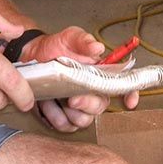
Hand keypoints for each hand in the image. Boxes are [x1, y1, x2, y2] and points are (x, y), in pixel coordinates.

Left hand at [23, 26, 141, 133]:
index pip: (124, 86)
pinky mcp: (63, 116)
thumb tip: (97, 47)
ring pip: (84, 121)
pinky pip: (65, 126)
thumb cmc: (56, 46)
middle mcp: (93, 92)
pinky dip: (54, 117)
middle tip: (72, 98)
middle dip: (87, 105)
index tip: (129, 103)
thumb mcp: (70, 37)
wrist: (32, 55)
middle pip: (101, 107)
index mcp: (101, 74)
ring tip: (55, 97)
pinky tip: (46, 104)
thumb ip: (84, 41)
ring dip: (69, 112)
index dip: (130, 95)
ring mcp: (79, 107)